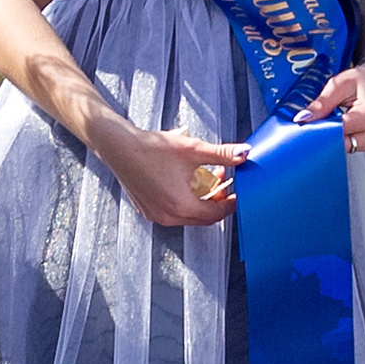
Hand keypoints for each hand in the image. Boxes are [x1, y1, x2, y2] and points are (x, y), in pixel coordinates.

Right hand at [95, 114, 244, 226]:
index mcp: (181, 206)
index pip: (216, 214)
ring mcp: (155, 215)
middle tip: (222, 179)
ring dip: (200, 198)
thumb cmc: (153, 148)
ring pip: (188, 214)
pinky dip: (184, 199)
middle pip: (203, 216)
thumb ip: (222, 154)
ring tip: (203, 174)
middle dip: (216, 199)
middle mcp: (168, 216)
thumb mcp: (193, 149)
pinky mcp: (147, 209)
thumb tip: (245, 153)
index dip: (231, 203)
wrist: (119, 147)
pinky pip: (173, 210)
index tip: (238, 192)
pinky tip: (184, 179)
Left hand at [298, 61, 364, 152]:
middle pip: (340, 144)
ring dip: (332, 137)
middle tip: (314, 120)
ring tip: (331, 118)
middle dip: (324, 134)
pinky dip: (339, 138)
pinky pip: (348, 147)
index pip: (337, 131)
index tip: (304, 125)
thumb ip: (322, 102)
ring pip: (342, 148)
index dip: (318, 129)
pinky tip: (338, 125)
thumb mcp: (341, 83)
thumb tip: (302, 119)